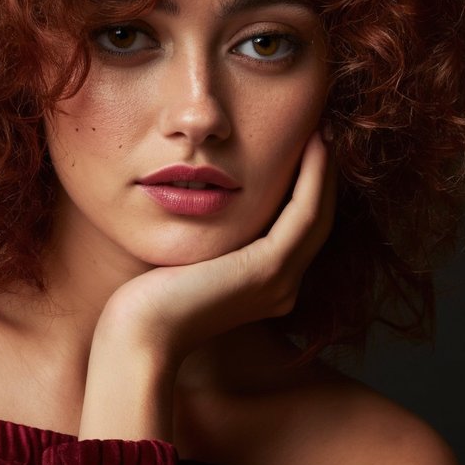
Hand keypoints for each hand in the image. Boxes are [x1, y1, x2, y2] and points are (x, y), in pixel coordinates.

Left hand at [100, 129, 335, 365]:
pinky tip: (312, 146)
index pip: (297, 230)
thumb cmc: (147, 298)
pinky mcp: (268, 270)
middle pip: (316, 221)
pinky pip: (305, 214)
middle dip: (321, 175)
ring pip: (317, 215)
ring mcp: (280, 282)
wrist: (140, 332)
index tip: (302, 147)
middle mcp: (282, 288)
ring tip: (321, 131)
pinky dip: (314, 178)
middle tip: (321, 131)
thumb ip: (210, 236)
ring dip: (324, 170)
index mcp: (266, 287)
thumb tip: (206, 195)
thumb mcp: (189, 258)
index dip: (306, 188)